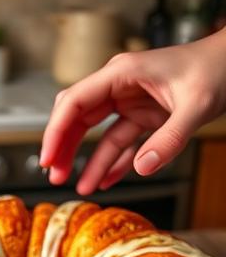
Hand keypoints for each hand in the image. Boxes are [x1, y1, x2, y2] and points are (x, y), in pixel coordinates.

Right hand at [40, 29, 225, 193]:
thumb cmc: (217, 69)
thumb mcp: (196, 105)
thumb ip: (169, 138)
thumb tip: (142, 167)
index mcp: (122, 73)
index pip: (75, 102)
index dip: (56, 131)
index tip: (48, 158)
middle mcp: (121, 86)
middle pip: (78, 118)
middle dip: (63, 147)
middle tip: (54, 175)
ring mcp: (131, 102)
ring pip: (97, 134)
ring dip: (87, 160)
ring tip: (79, 187)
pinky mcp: (144, 116)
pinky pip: (121, 143)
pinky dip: (114, 163)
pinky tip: (106, 182)